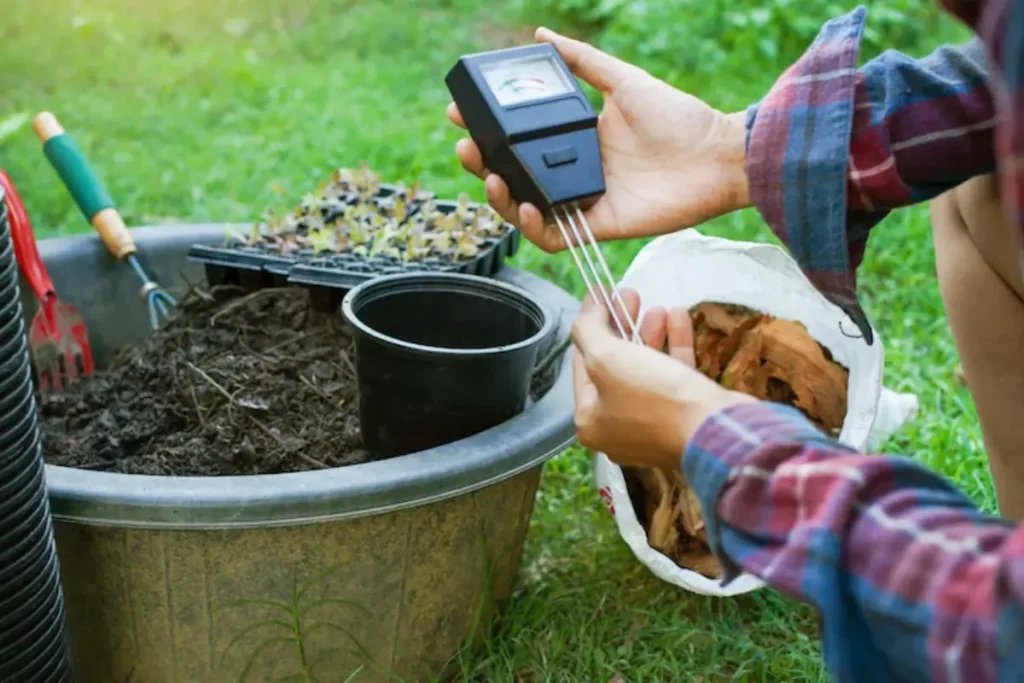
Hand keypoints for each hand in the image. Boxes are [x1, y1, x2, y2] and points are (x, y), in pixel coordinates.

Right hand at [447, 27, 749, 252]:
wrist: (718, 156)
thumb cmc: (679, 118)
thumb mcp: (624, 81)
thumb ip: (584, 62)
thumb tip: (540, 36)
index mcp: (575, 139)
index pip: (519, 139)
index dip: (488, 130)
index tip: (462, 113)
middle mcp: (573, 171)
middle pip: (513, 175)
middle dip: (482, 163)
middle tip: (467, 145)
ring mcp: (583, 201)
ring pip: (525, 209)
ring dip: (500, 197)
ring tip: (491, 175)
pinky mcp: (598, 226)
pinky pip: (555, 237)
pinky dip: (533, 228)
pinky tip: (525, 207)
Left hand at [571, 290, 753, 468]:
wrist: (715, 431)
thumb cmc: (652, 396)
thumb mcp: (607, 358)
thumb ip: (588, 331)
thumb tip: (587, 313)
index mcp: (590, 419)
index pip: (582, 363)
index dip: (591, 325)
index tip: (600, 295)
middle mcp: (617, 427)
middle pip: (615, 365)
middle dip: (623, 326)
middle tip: (630, 295)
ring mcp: (652, 425)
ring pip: (646, 369)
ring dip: (650, 334)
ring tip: (658, 306)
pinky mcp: (684, 418)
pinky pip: (672, 377)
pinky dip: (675, 346)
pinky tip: (679, 316)